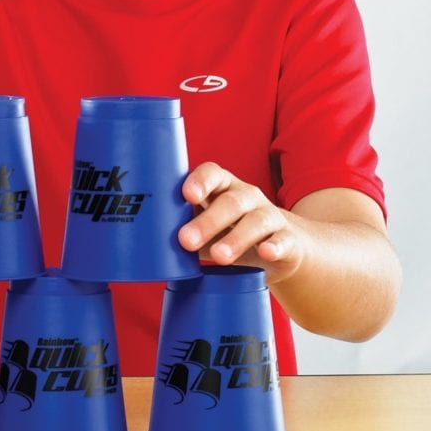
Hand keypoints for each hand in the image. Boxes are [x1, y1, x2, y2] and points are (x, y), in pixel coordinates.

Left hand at [178, 162, 307, 282]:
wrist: (282, 248)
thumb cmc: (229, 233)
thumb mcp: (206, 227)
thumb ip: (181, 227)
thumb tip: (142, 242)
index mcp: (223, 188)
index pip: (213, 174)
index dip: (200, 181)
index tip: (186, 195)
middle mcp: (247, 197)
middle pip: (230, 202)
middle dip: (208, 221)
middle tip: (186, 240)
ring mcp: (269, 217)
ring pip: (256, 221)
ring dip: (236, 238)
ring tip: (219, 257)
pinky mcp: (287, 240)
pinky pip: (283, 240)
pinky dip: (275, 246)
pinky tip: (266, 253)